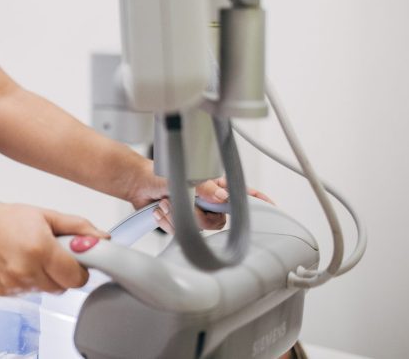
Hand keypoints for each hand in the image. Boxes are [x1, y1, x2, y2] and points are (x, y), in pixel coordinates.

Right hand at [0, 202, 108, 295]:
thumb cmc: (8, 220)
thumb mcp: (47, 216)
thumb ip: (78, 227)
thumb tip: (102, 239)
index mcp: (40, 249)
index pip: (77, 277)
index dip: (80, 268)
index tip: (77, 259)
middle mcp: (27, 270)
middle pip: (64, 287)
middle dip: (64, 272)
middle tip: (53, 254)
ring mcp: (15, 284)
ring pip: (48, 291)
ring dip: (47, 278)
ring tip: (34, 257)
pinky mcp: (6, 292)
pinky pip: (31, 293)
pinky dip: (31, 281)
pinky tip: (21, 264)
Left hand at [130, 176, 273, 233]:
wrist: (137, 183)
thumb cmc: (159, 173)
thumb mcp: (184, 175)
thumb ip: (205, 186)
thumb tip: (221, 197)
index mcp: (215, 186)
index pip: (242, 194)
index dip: (258, 202)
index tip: (271, 208)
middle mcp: (208, 201)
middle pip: (219, 221)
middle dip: (198, 215)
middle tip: (181, 202)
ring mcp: (196, 213)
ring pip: (200, 230)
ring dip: (178, 217)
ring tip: (166, 202)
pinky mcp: (182, 224)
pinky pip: (183, 235)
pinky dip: (168, 223)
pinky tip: (161, 210)